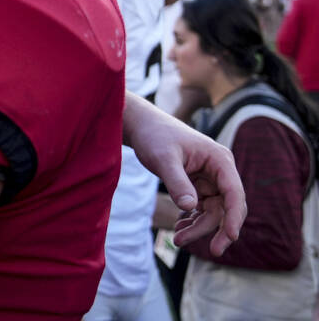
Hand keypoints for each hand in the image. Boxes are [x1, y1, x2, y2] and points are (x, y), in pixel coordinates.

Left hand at [124, 95, 246, 255]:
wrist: (142, 126)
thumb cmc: (154, 136)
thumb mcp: (163, 159)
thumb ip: (176, 182)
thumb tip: (190, 207)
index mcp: (220, 160)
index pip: (234, 193)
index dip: (234, 217)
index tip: (231, 238)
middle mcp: (220, 171)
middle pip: (226, 207)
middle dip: (214, 229)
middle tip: (207, 250)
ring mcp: (210, 179)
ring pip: (213, 212)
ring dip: (199, 228)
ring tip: (178, 239)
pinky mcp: (199, 185)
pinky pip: (202, 209)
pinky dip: (193, 220)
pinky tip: (180, 228)